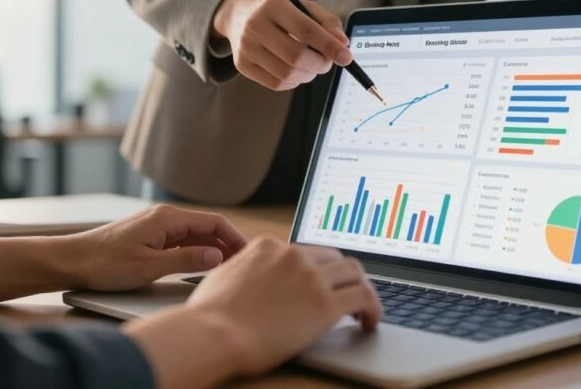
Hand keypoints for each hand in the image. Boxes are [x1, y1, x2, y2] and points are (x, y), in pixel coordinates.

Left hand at [62, 204, 246, 290]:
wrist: (72, 261)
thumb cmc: (105, 263)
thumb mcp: (149, 267)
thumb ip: (186, 260)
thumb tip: (217, 255)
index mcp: (167, 218)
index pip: (214, 222)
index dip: (235, 238)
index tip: (248, 255)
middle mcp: (164, 217)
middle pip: (207, 227)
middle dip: (228, 244)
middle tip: (243, 266)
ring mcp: (157, 226)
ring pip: (196, 235)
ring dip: (213, 249)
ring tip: (227, 269)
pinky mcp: (150, 236)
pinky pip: (182, 241)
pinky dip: (197, 251)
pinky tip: (203, 267)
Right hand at [123, 237, 380, 388]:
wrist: (212, 334)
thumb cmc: (208, 316)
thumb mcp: (221, 276)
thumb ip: (240, 271)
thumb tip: (243, 279)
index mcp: (267, 247)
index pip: (304, 252)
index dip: (316, 269)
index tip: (320, 282)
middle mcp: (292, 255)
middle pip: (333, 257)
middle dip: (342, 275)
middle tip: (346, 293)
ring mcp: (310, 277)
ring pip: (354, 271)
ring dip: (362, 288)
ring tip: (364, 308)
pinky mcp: (324, 303)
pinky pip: (363, 297)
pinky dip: (373, 307)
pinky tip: (370, 321)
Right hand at [212, 0, 352, 90]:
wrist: (238, 14)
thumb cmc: (278, 11)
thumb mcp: (303, 6)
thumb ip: (327, 22)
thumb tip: (343, 44)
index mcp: (273, 5)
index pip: (306, 30)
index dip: (329, 46)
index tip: (346, 57)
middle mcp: (255, 26)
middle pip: (296, 56)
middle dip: (320, 64)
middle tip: (328, 63)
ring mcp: (246, 47)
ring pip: (287, 74)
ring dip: (309, 74)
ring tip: (312, 66)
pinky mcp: (242, 65)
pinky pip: (277, 84)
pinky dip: (295, 81)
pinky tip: (296, 71)